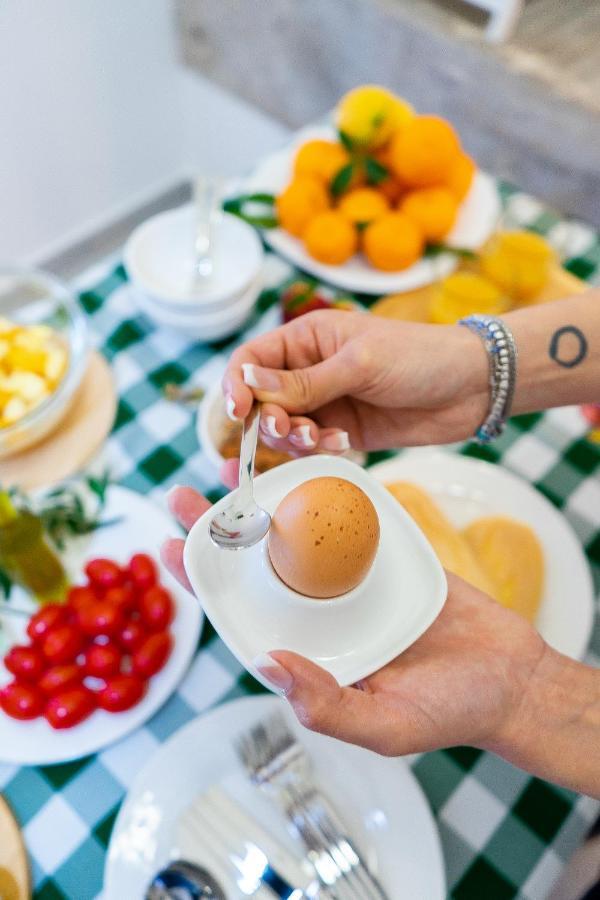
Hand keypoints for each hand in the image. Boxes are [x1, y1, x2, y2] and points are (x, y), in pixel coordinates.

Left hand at [161, 486, 546, 757]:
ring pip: (298, 531)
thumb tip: (270, 664)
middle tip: (186, 492)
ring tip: (237, 465)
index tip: (167, 546)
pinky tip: (304, 462)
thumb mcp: (386, 725)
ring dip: (266, 498)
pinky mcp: (387, 554)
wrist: (511, 678)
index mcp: (307, 651)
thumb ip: (328, 704)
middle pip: (258, 562)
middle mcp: (321, 611)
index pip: (240, 612)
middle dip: (220, 528)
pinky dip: (326, 488)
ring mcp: (352, 579)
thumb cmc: (449, 711)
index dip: (201, 580)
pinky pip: (351, 517)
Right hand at [222, 310, 488, 452]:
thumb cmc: (420, 356)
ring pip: (285, 429)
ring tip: (322, 438)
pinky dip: (320, 450)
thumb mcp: (359, 364)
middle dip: (269, 419)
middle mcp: (310, 371)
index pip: (252, 361)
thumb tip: (249, 383)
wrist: (472, 387)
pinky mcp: (344, 431)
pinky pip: (313, 446)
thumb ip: (304, 382)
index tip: (239, 410)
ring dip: (295, 439)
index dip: (238, 385)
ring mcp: (327, 403)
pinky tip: (345, 444)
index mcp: (307, 339)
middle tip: (291, 429)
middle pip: (262, 401)